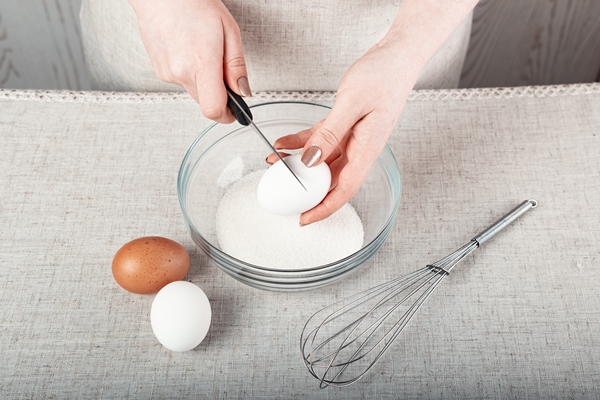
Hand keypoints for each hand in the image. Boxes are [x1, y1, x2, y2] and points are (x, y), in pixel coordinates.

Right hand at [128, 0, 251, 121]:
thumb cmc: (193, 3)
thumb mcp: (229, 31)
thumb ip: (236, 66)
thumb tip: (243, 91)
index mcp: (201, 63)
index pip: (214, 109)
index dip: (228, 115)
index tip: (235, 111)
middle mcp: (180, 72)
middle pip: (206, 104)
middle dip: (218, 95)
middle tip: (222, 71)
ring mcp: (167, 73)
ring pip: (194, 92)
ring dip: (203, 81)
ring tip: (203, 53)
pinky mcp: (159, 71)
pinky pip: (182, 82)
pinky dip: (190, 73)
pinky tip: (189, 51)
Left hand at [269, 43, 420, 224]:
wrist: (397, 56)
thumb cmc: (384, 76)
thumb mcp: (352, 103)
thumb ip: (329, 133)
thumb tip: (310, 161)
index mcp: (367, 150)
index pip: (344, 191)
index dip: (324, 208)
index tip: (304, 219)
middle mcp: (360, 149)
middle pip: (331, 181)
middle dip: (305, 190)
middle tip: (282, 194)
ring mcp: (352, 138)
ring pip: (321, 162)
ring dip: (298, 165)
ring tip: (274, 163)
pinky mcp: (345, 125)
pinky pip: (319, 140)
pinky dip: (301, 143)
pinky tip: (283, 143)